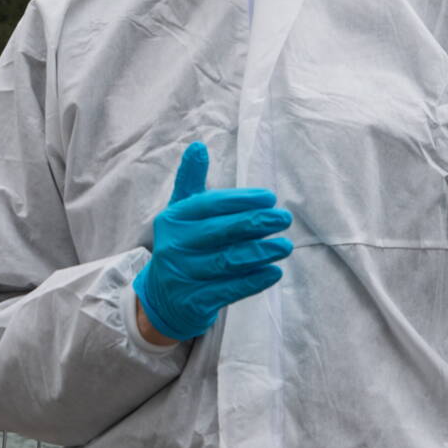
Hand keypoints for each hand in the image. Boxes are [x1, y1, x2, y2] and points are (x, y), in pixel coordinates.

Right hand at [132, 142, 293, 343]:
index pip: (210, 205)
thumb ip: (190, 182)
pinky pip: (230, 289)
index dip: (241, 201)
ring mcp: (183, 276)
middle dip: (256, 223)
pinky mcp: (194, 301)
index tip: (270, 198)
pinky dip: (254, 281)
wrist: (162, 299)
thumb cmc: (181, 247)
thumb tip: (197, 146)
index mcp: (173, 220)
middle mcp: (174, 247)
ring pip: (228, 262)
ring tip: (285, 245)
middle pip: (221, 232)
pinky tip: (274, 272)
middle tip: (284, 218)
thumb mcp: (180, 214)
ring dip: (260, 252)